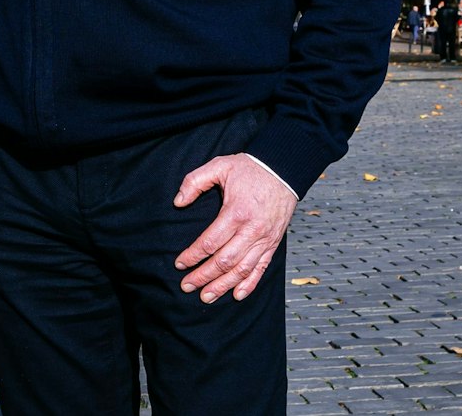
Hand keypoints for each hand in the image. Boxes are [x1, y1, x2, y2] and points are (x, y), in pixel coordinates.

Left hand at [172, 153, 296, 303]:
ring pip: (241, 270)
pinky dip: (249, 284)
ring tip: (206, 296)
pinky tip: (237, 295)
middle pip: (224, 261)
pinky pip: (261, 269)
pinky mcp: (273, 244)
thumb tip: (178, 202)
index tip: (180, 263)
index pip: (210, 242)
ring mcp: (264, 240)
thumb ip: (194, 181)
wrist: (284, 170)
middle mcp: (251, 230)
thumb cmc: (250, 168)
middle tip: (186, 285)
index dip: (193, 255)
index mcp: (236, 212)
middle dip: (203, 276)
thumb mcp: (219, 166)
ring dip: (222, 285)